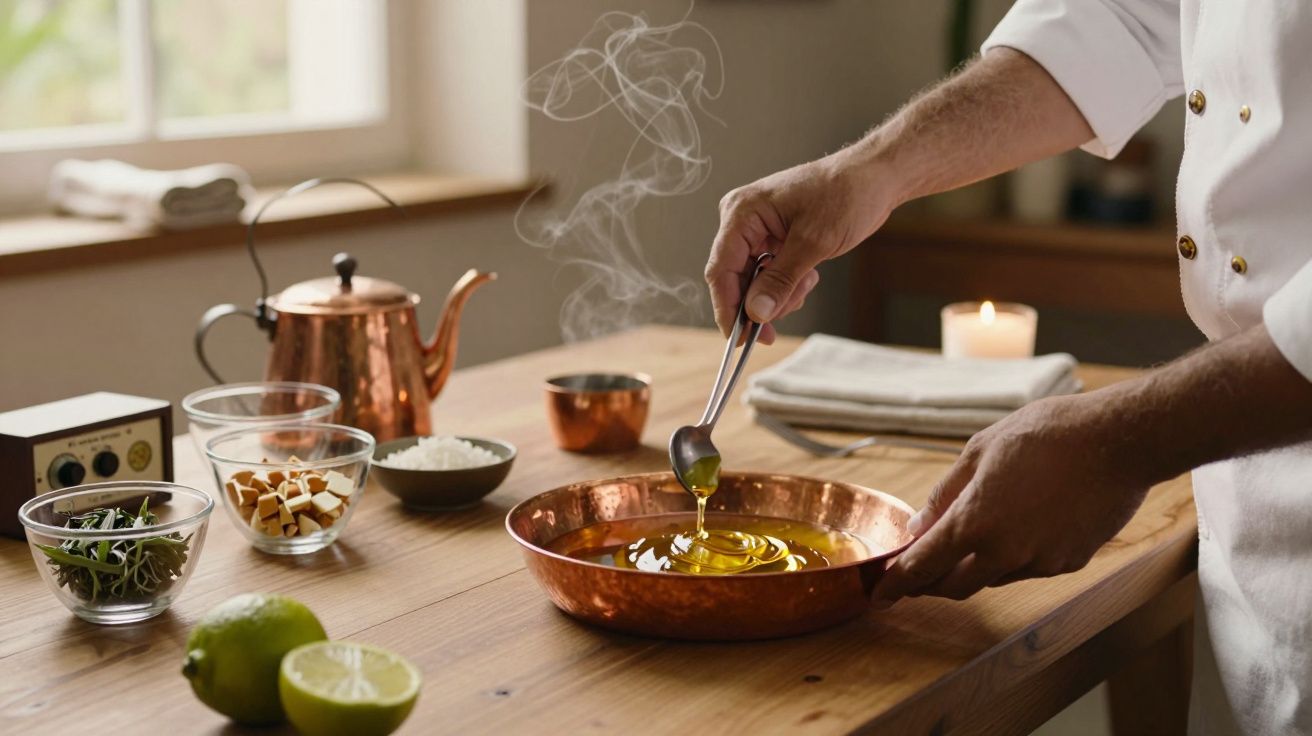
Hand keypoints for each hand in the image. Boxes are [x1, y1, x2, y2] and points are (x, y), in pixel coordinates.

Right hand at [705, 150, 893, 342]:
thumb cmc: (846, 195)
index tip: (738, 338)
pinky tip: (809, 274)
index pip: (720, 269)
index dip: (727, 307)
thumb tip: (756, 313)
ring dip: (779, 294)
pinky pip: (769, 274)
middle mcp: (743, 220)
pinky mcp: (773, 239)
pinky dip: (788, 284)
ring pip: (753, 281)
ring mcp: (757, 230)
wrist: (874, 179)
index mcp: (742, 212)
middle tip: (777, 328)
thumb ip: (780, 280)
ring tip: (807, 282)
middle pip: (734, 279)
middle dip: (759, 304)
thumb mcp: (813, 242)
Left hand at [872, 393, 1155, 605]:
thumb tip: (918, 525)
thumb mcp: (979, 452)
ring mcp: (1041, 561)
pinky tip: (1017, 528)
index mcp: (975, 522)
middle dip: (932, 583)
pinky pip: (1027, 568)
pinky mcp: (1069, 562)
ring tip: (970, 539)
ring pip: (992, 578)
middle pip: (955, 586)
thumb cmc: (1047, 435)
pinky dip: (1011, 557)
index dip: (896, 583)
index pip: (923, 566)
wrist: (1119, 440)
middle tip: (917, 573)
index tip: (880, 594)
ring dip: (973, 567)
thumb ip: (944, 495)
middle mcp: (1006, 552)